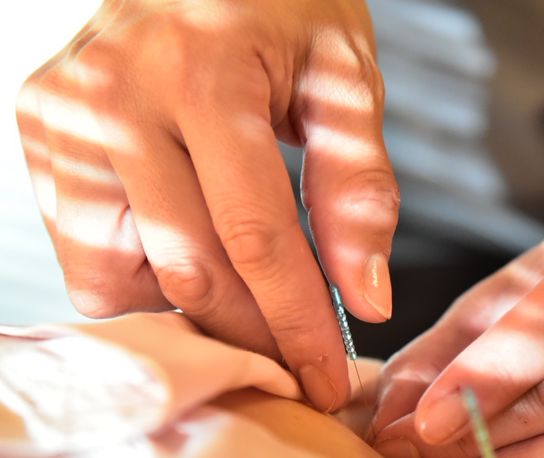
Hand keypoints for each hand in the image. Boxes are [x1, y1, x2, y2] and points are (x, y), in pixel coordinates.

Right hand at [15, 0, 397, 411]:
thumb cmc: (282, 2)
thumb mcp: (342, 78)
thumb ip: (355, 185)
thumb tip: (365, 295)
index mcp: (200, 74)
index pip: (255, 237)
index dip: (296, 323)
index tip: (324, 377)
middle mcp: (114, 98)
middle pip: (187, 269)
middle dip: (251, 334)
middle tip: (295, 358)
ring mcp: (64, 118)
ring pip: (118, 277)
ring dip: (191, 309)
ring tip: (243, 294)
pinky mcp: (42, 134)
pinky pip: (85, 252)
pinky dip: (140, 277)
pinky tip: (187, 251)